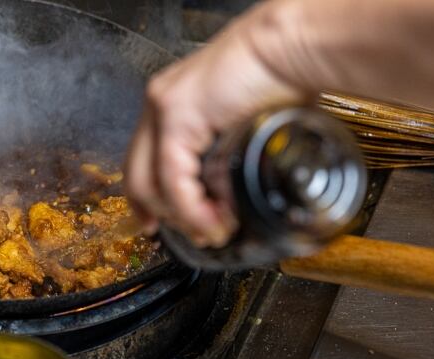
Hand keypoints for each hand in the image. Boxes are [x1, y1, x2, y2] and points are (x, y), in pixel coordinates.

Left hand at [124, 3, 307, 247]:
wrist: (294, 47)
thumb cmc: (284, 78)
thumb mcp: (247, 128)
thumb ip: (231, 158)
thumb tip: (234, 196)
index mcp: (174, 105)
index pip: (143, 161)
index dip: (146, 201)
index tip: (156, 226)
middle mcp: (161, 104)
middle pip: (138, 176)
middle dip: (162, 216)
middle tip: (196, 236)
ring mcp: (164, 107)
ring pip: (150, 183)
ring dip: (182, 218)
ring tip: (215, 231)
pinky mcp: (177, 114)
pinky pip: (173, 179)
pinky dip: (192, 209)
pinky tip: (213, 222)